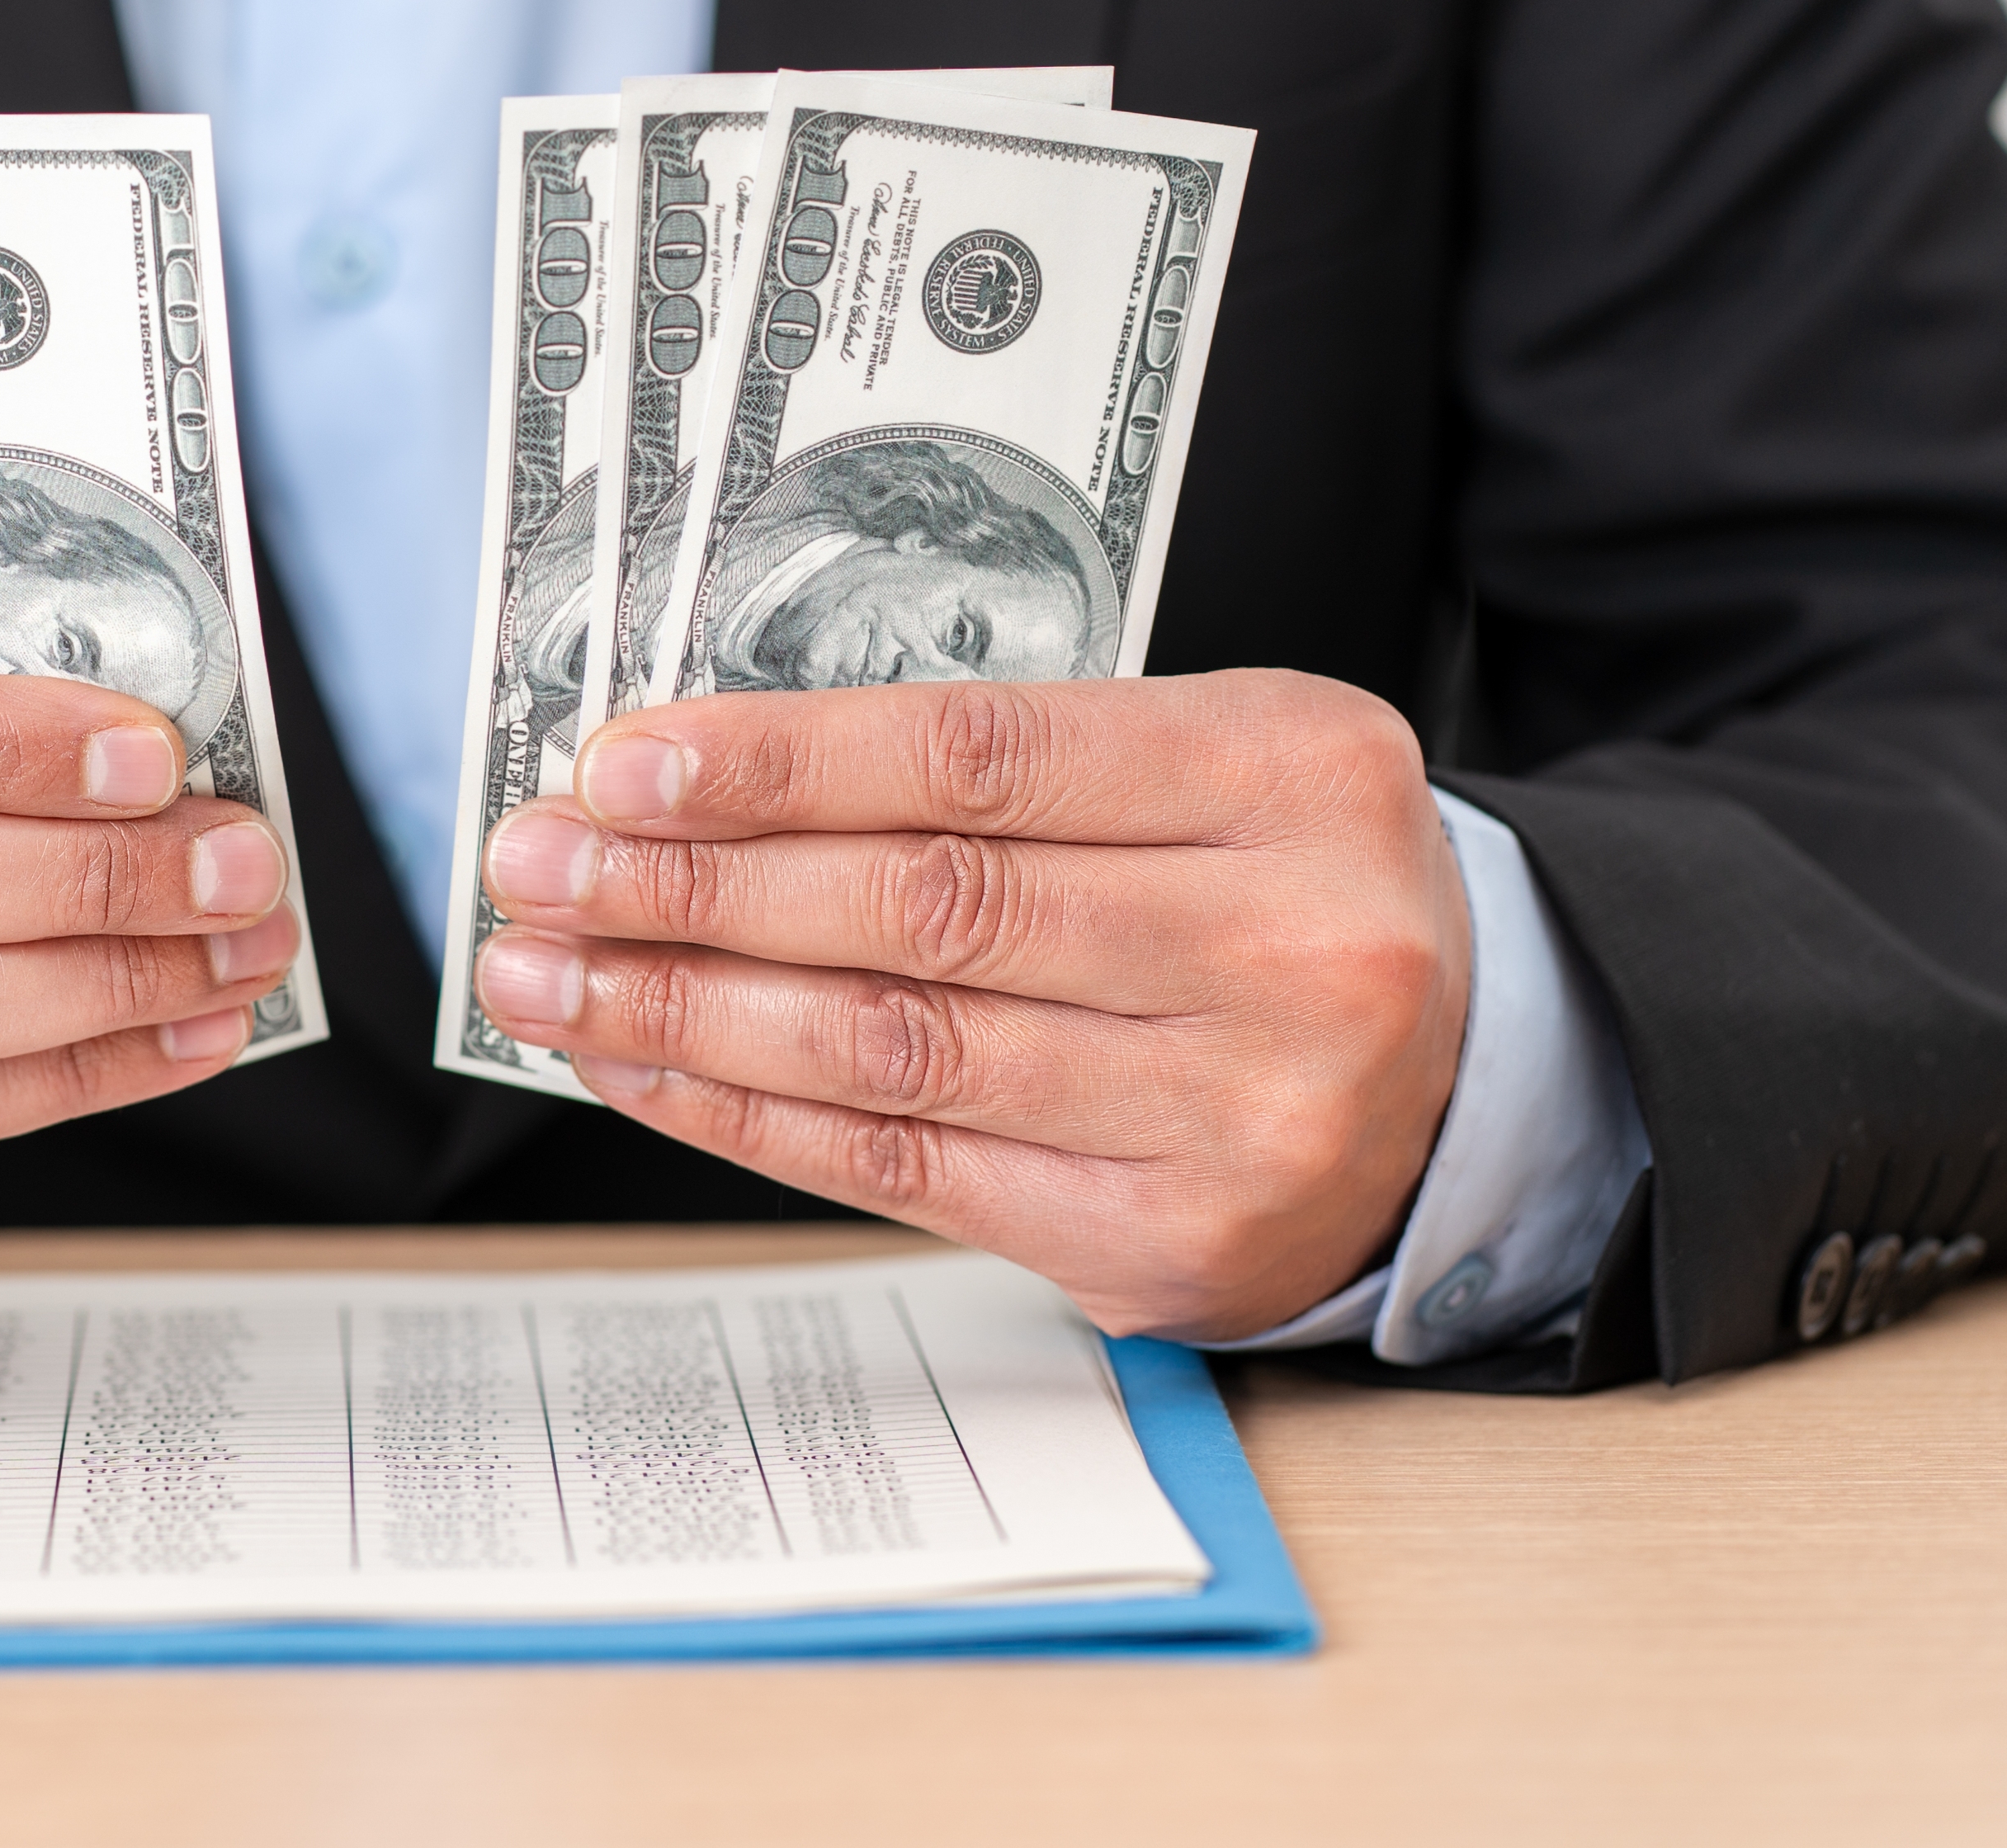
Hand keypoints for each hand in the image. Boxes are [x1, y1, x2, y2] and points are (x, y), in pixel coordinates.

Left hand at [470, 671, 1470, 1340]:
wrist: (1468, 1072)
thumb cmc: (1280, 887)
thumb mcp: (1198, 761)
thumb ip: (992, 766)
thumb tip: (697, 785)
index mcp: (1289, 776)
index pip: (977, 758)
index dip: (777, 763)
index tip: (620, 764)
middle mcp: (1283, 949)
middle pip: (920, 908)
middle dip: (688, 888)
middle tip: (538, 869)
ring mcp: (1237, 1116)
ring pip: (895, 1049)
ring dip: (683, 1011)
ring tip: (548, 975)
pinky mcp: (1173, 1248)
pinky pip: (906, 1172)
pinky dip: (746, 1113)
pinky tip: (644, 1064)